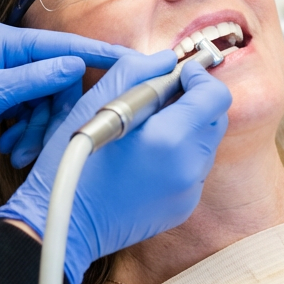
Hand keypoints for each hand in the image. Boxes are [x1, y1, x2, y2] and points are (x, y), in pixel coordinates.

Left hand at [0, 23, 139, 186]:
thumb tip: (76, 64)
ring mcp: (5, 76)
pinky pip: (30, 112)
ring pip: (46, 100)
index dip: (99, 55)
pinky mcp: (0, 98)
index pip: (64, 46)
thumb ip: (35, 79)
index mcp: (6, 42)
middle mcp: (9, 54)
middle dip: (54, 114)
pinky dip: (26, 132)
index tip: (133, 63)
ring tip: (17, 153)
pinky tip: (10, 149)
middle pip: (59, 79)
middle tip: (43, 143)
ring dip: (37, 130)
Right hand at [0, 53, 231, 283]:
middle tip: (161, 97)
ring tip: (149, 128)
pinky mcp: (183, 207)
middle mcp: (188, 167)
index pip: (215, 96)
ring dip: (187, 125)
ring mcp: (189, 191)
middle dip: (194, 100)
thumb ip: (137, 71)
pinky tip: (146, 155)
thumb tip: (166, 59)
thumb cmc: (75, 159)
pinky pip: (194, 167)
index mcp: (169, 138)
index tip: (177, 74)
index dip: (199, 77)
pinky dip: (179, 152)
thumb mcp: (97, 103)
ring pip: (206, 142)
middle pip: (215, 118)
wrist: (68, 223)